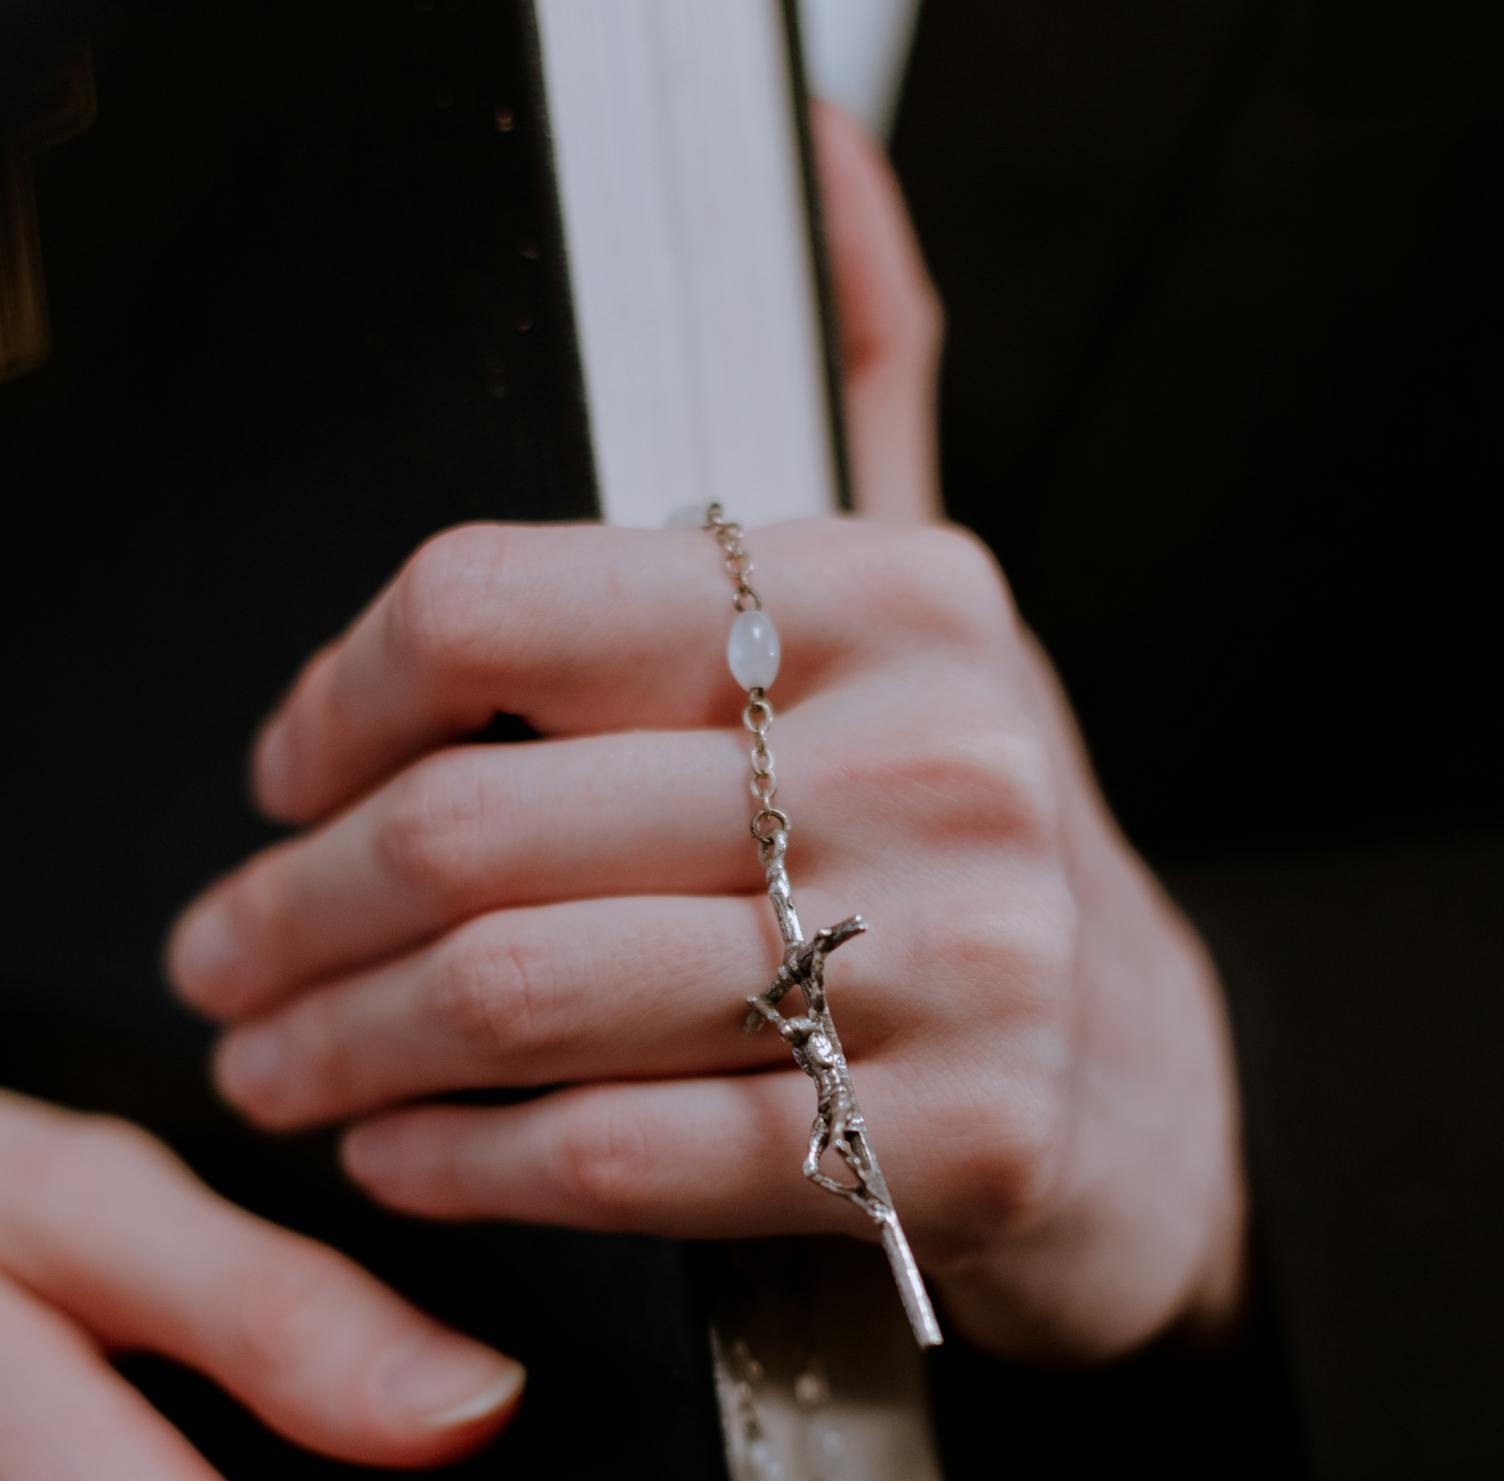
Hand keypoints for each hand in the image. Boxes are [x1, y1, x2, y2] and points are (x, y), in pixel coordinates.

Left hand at [167, 108, 1244, 1364]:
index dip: (338, 695)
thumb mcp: (924, 623)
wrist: (1143, 1095)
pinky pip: (626, 1154)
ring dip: (348, 1049)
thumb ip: (859, 397)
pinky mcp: (948, 1142)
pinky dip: (469, 1164)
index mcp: (885, 600)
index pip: (507, 604)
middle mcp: (928, 760)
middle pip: (485, 827)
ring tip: (280, 1070)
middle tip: (225, 964)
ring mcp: (954, 962)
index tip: (283, 774)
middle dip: (298, 914)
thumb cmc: (969, 858)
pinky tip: (403, 1154)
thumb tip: (819, 159)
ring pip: (530, 999)